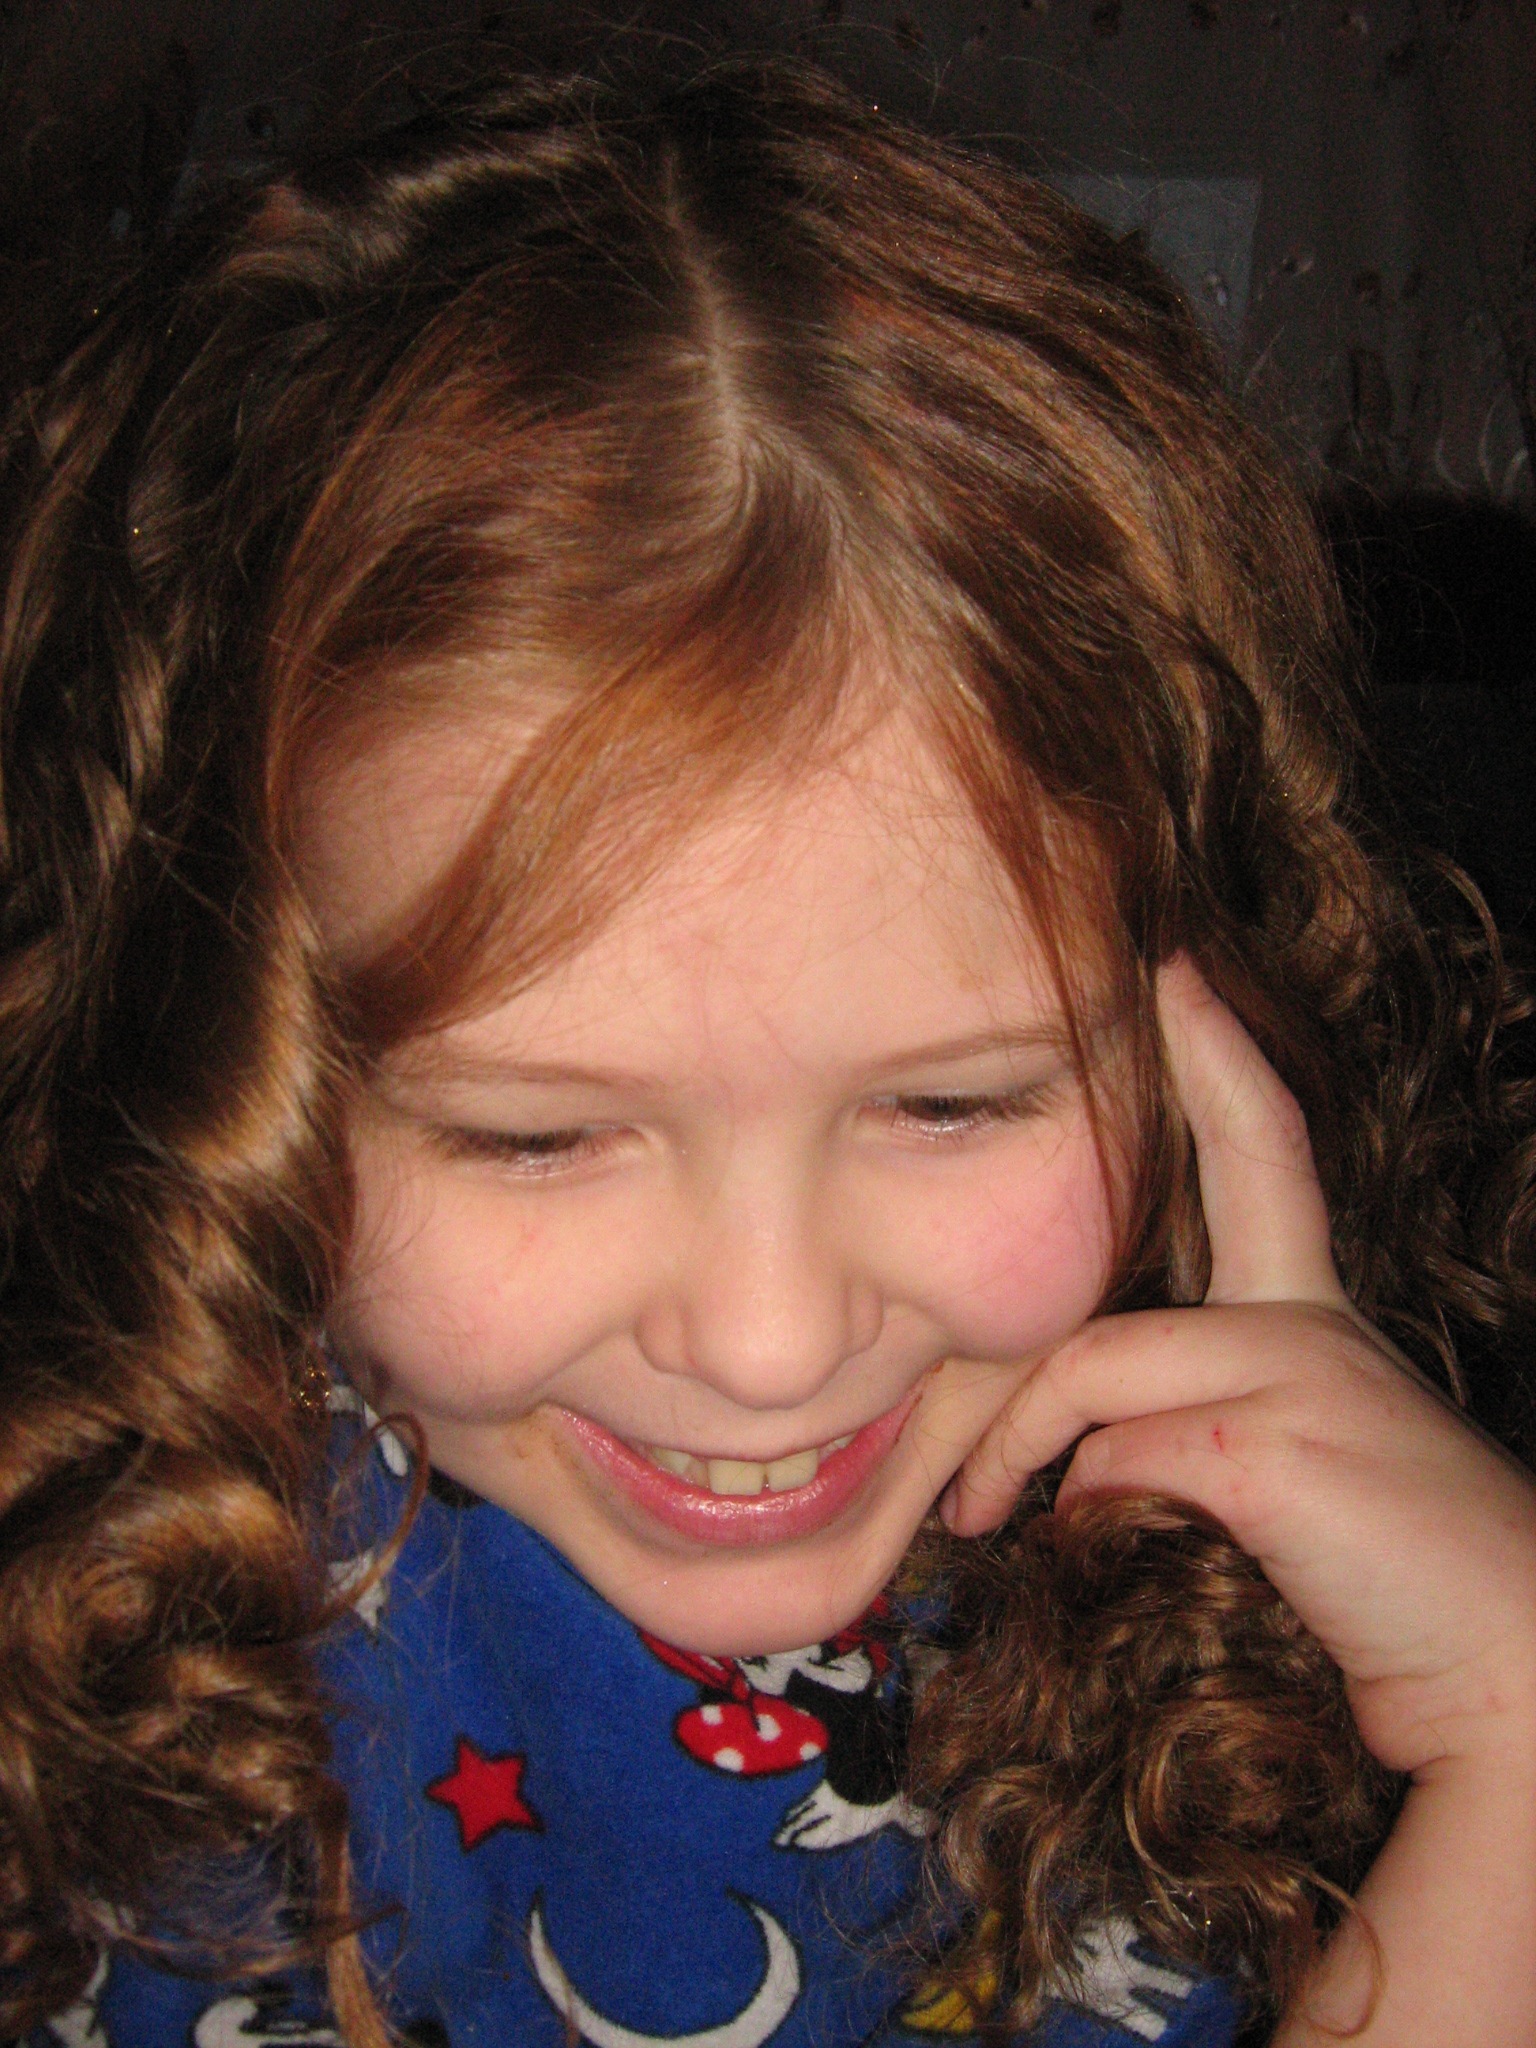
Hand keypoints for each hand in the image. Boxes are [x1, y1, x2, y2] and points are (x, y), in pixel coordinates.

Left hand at [943, 956, 1535, 1780]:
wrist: (1504, 1671)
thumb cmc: (1380, 1578)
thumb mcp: (1274, 1471)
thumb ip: (1181, 1428)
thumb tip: (1071, 1455)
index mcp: (1313, 1320)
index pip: (1272, 1158)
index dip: (1227, 1061)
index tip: (1181, 976)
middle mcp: (1316, 1323)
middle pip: (1245, 1171)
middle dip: (1197, 1074)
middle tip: (1126, 1030)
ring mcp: (1304, 1376)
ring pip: (1098, 1361)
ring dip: (1011, 1440)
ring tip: (971, 1513)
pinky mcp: (1275, 1452)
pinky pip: (1118, 1452)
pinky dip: (1076, 1498)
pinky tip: (1075, 1539)